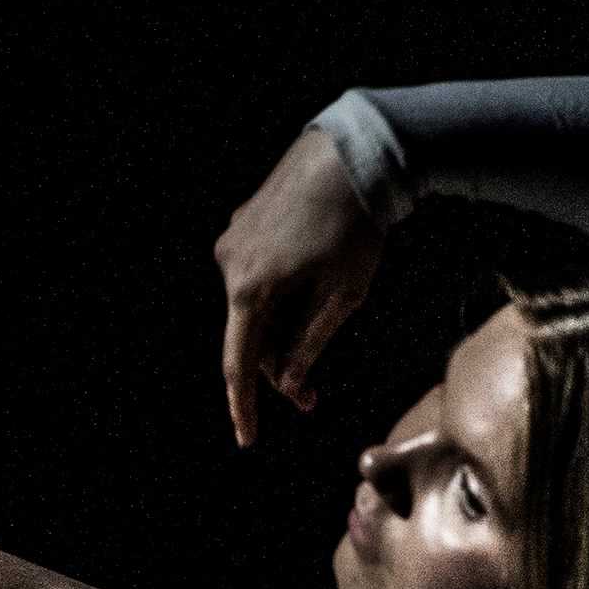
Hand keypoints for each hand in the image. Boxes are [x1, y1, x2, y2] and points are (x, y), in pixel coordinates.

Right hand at [213, 126, 386, 446]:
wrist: (356, 149)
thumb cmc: (359, 224)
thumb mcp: (345, 294)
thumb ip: (311, 342)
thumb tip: (289, 381)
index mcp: (251, 289)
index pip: (239, 364)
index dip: (244, 406)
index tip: (247, 439)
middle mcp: (230, 265)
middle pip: (246, 335)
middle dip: (276, 365)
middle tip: (312, 394)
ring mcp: (232, 240)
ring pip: (250, 303)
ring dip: (278, 325)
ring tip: (324, 317)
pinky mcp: (243, 221)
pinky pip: (254, 271)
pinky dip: (276, 291)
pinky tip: (312, 274)